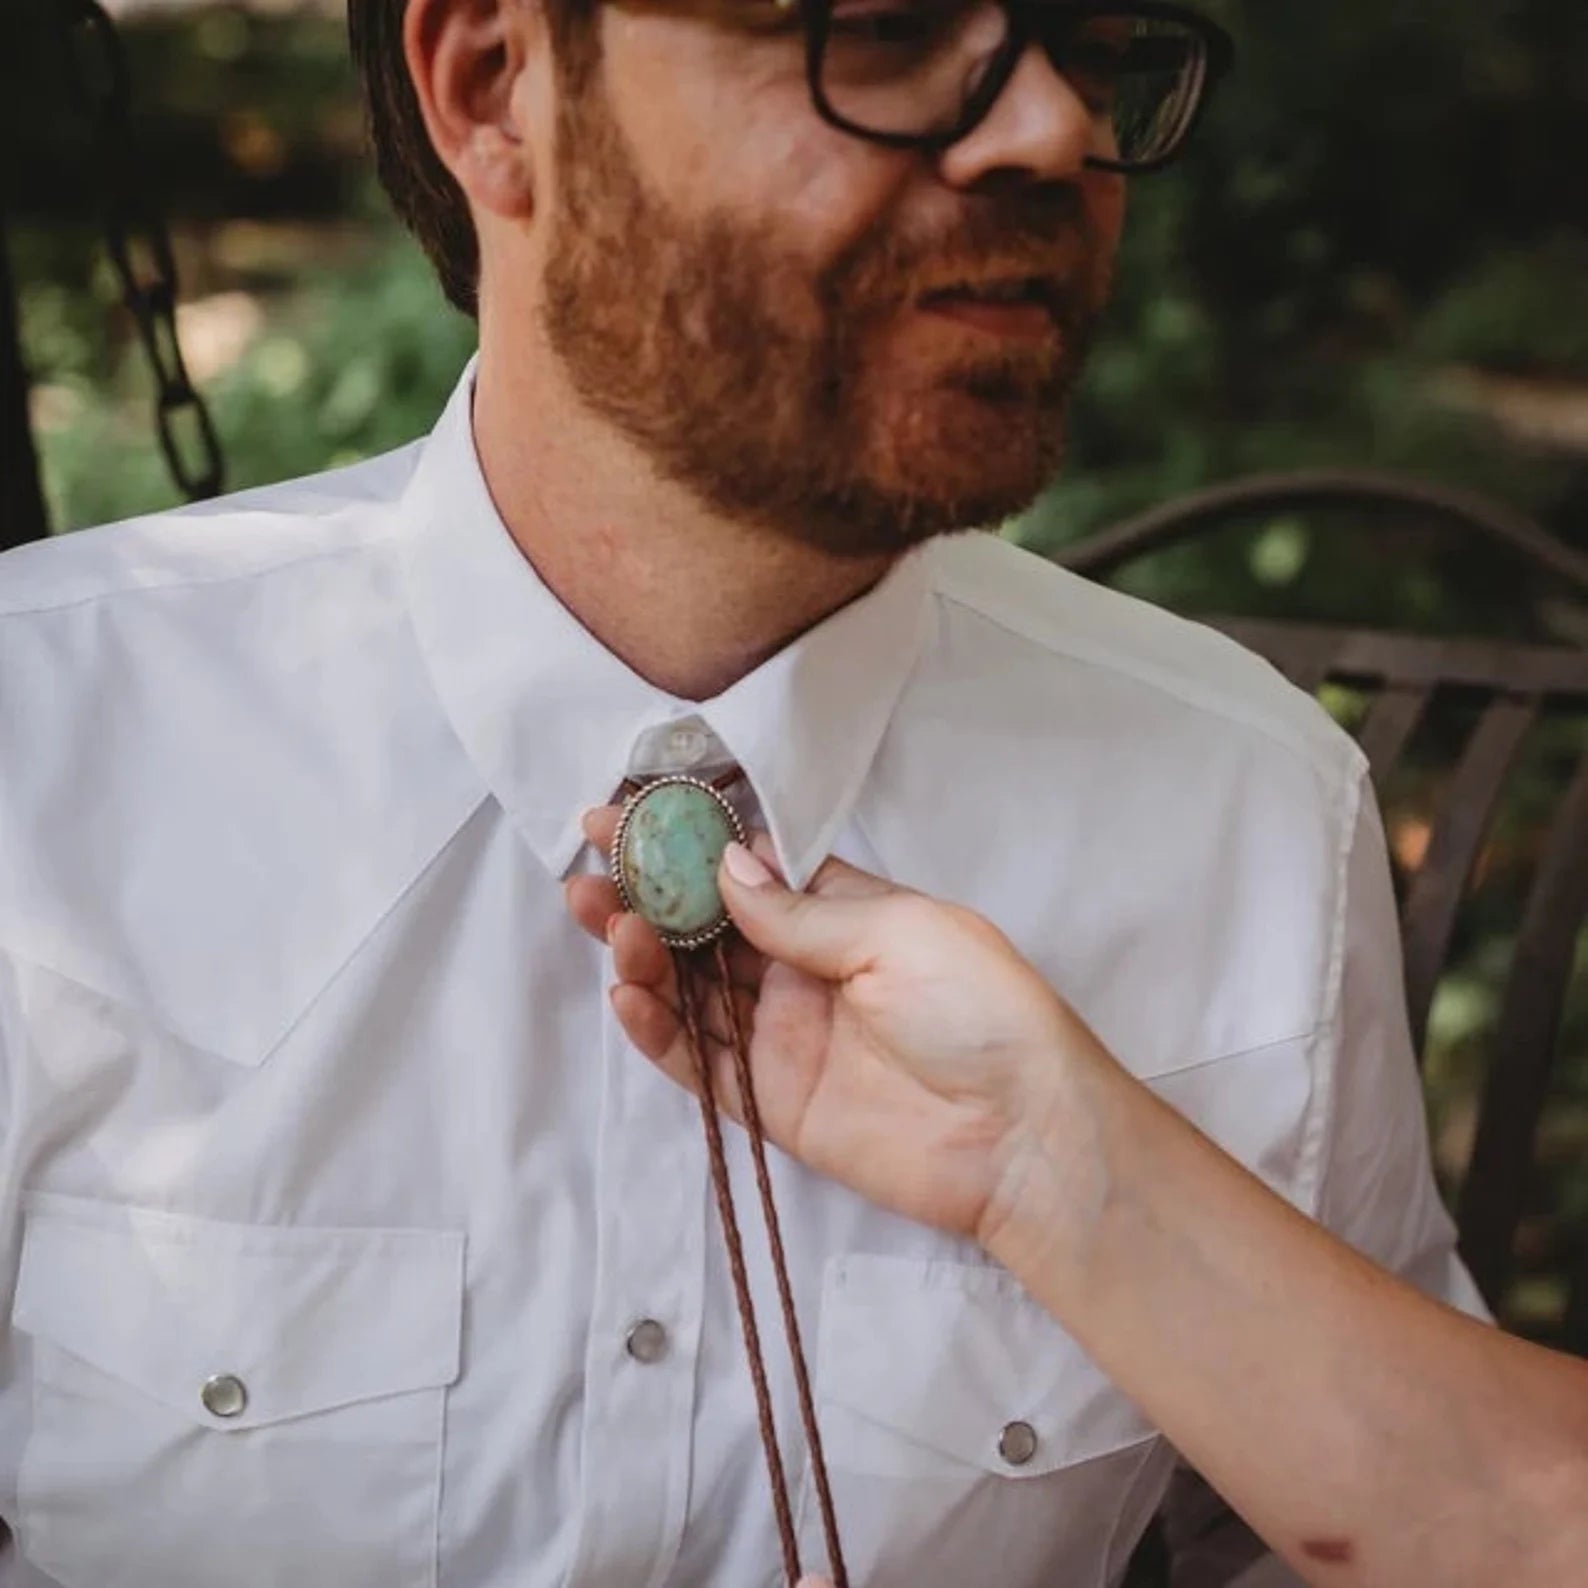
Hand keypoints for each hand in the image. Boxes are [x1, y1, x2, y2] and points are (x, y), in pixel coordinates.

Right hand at [565, 810, 1105, 1248]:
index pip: (749, 873)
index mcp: (843, 916)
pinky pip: (697, 1062)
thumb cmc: (980, 1010)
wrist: (1023, 1136)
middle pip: (706, 929)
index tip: (628, 817)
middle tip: (588, 868)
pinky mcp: (769, 1101)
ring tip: (602, 921)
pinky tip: (624, 993)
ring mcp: (782, 1037)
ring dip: (642, 953)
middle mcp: (803, 970)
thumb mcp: (899, 933)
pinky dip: (656, 1029)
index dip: (690, 847)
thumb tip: (726, 863)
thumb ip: (803, 911)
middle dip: (646, 895)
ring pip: (691, 990)